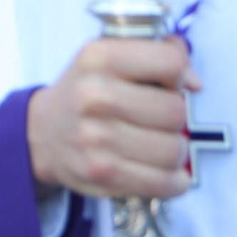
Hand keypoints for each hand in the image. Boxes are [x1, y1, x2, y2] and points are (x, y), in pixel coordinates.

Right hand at [26, 37, 197, 200]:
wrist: (41, 132)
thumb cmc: (86, 90)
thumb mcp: (108, 54)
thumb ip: (155, 54)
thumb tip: (194, 83)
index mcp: (99, 57)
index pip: (169, 62)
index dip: (180, 73)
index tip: (172, 82)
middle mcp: (95, 96)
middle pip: (175, 110)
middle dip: (178, 115)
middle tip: (163, 117)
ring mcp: (96, 138)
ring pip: (174, 149)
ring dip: (177, 149)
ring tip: (162, 143)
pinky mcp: (102, 174)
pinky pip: (162, 182)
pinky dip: (175, 181)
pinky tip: (168, 172)